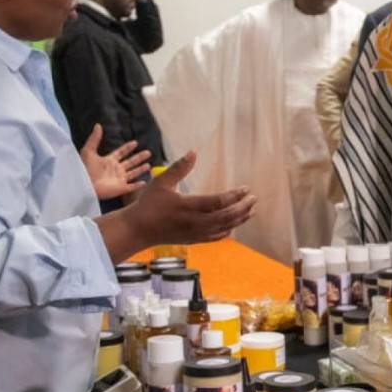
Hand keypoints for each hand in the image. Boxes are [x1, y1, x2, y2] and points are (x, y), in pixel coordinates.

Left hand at [80, 124, 151, 199]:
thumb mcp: (89, 151)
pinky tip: (144, 182)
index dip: (127, 148)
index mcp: (109, 161)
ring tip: (149, 165)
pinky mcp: (121, 188)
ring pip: (133, 173)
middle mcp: (116, 170)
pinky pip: (132, 187)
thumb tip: (98, 125)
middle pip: (130, 162)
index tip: (135, 142)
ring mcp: (119, 179)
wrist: (85, 185)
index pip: (121, 153)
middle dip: (139, 157)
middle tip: (148, 152)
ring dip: (140, 169)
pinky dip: (138, 185)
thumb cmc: (85, 169)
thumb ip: (94, 139)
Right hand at [96, 150, 255, 262]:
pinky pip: (217, 236)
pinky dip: (229, 229)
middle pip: (226, 216)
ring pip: (224, 228)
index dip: (235, 196)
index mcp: (187, 206)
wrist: (138, 230)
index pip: (218, 202)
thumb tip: (194, 152)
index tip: (246, 188)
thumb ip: (179, 167)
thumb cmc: (149, 204)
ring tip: (251, 210)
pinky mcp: (194, 240)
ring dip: (240, 219)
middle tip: (254, 198)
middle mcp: (194, 222)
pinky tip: (235, 222)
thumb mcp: (162, 182)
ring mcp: (195, 233)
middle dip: (243, 207)